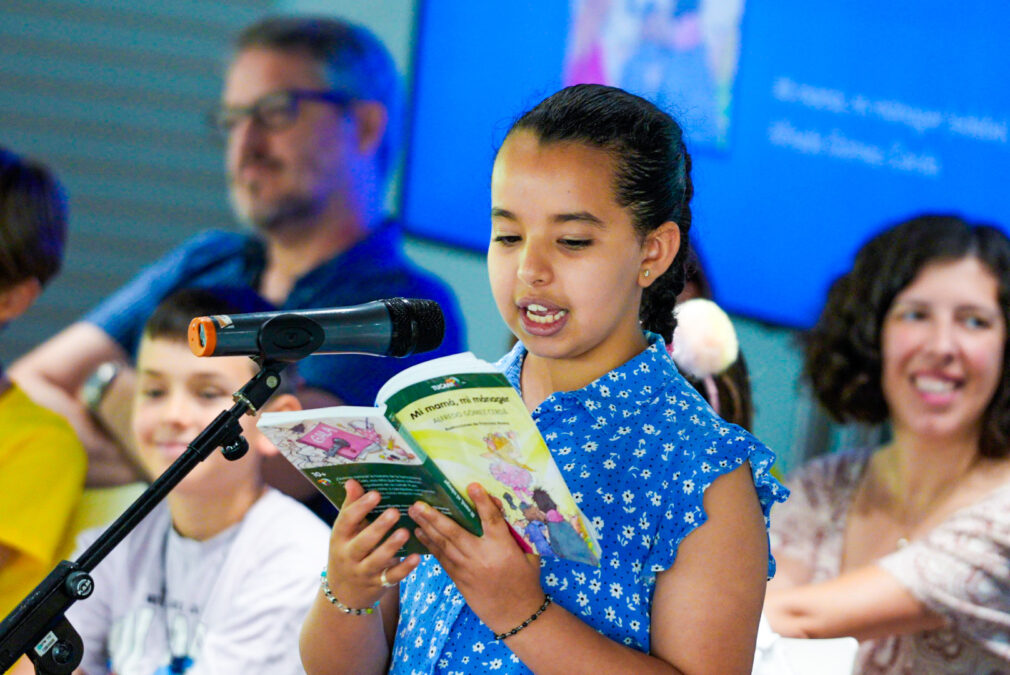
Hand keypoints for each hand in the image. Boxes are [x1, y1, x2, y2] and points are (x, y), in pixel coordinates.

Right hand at [326, 479, 419, 608]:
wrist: (343, 592)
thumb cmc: (347, 550)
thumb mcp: (345, 532)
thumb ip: (351, 507)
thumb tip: (352, 481)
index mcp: (340, 538)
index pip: (346, 521)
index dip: (360, 507)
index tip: (376, 493)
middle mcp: (348, 556)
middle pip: (362, 543)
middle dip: (378, 528)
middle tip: (394, 512)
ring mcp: (363, 572)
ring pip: (377, 560)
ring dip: (391, 546)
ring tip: (405, 532)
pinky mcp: (378, 584)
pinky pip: (391, 577)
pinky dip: (404, 568)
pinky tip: (417, 556)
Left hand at [409, 483, 543, 633]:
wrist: (515, 613)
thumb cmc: (525, 579)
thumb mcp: (528, 553)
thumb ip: (513, 531)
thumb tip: (496, 506)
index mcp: (503, 547)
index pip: (492, 519)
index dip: (482, 502)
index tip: (472, 486)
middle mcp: (482, 555)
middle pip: (455, 531)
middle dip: (435, 516)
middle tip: (418, 503)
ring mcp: (468, 568)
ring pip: (444, 544)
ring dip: (427, 527)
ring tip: (413, 513)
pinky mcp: (459, 579)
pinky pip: (442, 558)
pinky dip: (430, 545)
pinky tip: (420, 534)